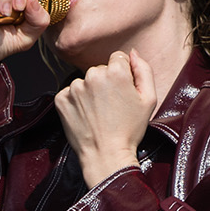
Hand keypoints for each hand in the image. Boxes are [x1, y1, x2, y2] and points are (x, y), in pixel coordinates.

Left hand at [54, 49, 156, 187]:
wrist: (106, 156)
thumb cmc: (130, 130)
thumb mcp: (148, 100)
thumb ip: (144, 70)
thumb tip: (133, 53)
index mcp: (115, 71)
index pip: (118, 59)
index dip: (122, 76)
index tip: (122, 93)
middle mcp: (93, 75)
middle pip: (100, 69)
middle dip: (105, 83)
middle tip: (111, 107)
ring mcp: (74, 87)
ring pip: (85, 82)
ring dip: (90, 93)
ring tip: (98, 114)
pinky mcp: (61, 99)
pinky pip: (70, 93)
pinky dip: (76, 103)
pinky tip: (86, 116)